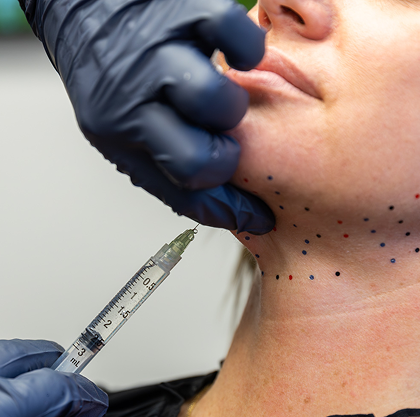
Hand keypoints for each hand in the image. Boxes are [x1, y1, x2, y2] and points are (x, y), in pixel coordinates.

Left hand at [23, 0, 274, 233]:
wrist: (78, 2)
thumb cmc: (108, 68)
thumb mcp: (118, 124)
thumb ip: (163, 159)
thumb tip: (230, 203)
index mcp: (119, 137)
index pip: (182, 194)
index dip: (230, 212)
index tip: (259, 217)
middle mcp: (133, 101)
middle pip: (198, 162)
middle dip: (225, 159)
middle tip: (226, 141)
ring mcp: (158, 54)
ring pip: (216, 103)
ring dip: (234, 105)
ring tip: (224, 94)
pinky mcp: (183, 10)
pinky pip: (235, 37)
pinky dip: (249, 50)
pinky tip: (239, 57)